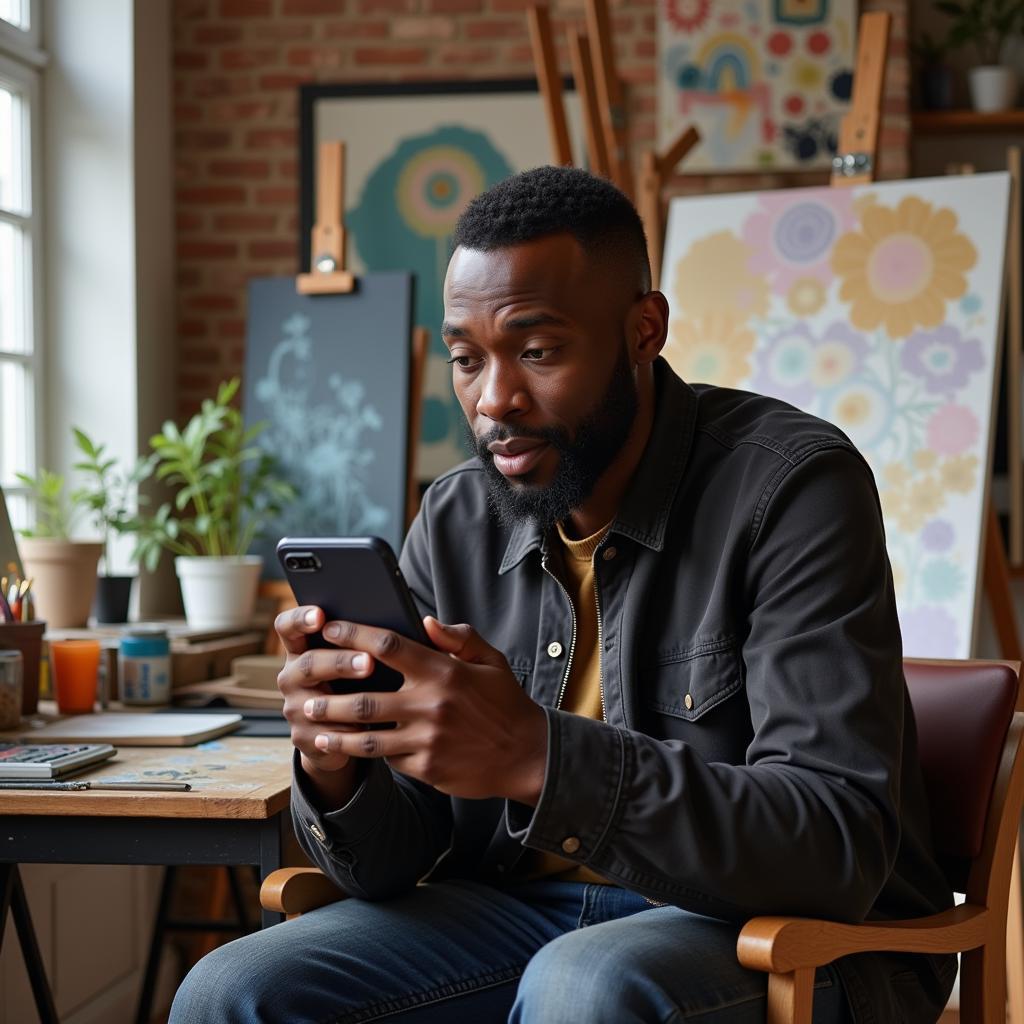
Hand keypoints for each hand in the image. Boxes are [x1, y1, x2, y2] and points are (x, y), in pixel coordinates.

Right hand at [275, 605, 374, 792]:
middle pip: (309, 663)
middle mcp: (292, 676)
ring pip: (316, 703)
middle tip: (369, 663)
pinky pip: (326, 735)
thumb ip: (378, 639)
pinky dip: (349, 733)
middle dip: (340, 662)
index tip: (320, 615)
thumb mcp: (360, 658)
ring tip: (376, 698)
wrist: (343, 734)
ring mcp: (295, 708)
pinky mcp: (303, 738)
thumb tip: (424, 622)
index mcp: (302, 649)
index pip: (288, 627)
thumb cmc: (356, 683)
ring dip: (345, 701)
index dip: (300, 618)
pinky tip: (369, 730)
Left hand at [302, 616, 548, 803]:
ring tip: (313, 726)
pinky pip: (389, 759)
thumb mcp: (491, 661)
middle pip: (364, 699)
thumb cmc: (505, 703)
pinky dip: (371, 751)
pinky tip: (352, 747)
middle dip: (329, 696)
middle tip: (304, 692)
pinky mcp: (427, 768)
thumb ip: (459, 637)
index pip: (387, 647)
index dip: (353, 635)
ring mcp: (427, 740)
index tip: (329, 629)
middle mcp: (430, 705)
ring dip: (335, 732)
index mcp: (443, 672)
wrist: (527, 756)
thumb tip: (425, 621)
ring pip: (366, 738)